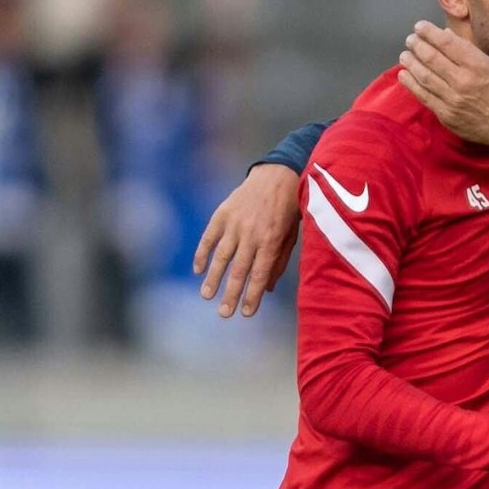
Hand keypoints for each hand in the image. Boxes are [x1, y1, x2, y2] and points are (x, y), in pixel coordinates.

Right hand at [194, 163, 302, 318]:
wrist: (278, 174)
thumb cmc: (288, 210)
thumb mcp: (290, 236)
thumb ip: (278, 262)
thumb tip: (265, 290)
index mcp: (271, 240)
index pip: (259, 274)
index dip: (252, 296)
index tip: (246, 314)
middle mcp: (251, 233)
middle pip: (239, 270)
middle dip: (231, 294)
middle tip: (225, 313)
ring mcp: (235, 223)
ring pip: (221, 256)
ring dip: (213, 278)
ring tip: (206, 296)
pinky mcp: (222, 213)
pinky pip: (209, 237)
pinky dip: (202, 253)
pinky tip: (198, 270)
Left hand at [398, 22, 488, 160]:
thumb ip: (466, 49)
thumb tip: (443, 34)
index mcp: (476, 64)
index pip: (446, 42)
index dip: (429, 32)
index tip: (419, 26)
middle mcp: (463, 80)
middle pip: (431, 58)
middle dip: (417, 45)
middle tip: (410, 40)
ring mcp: (452, 99)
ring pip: (424, 76)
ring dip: (410, 63)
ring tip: (405, 55)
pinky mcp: (446, 114)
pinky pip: (423, 96)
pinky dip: (410, 84)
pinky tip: (404, 74)